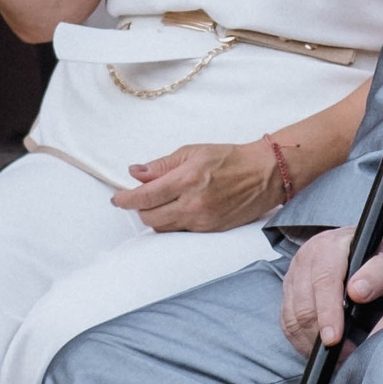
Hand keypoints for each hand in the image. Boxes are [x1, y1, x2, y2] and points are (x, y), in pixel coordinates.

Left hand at [113, 140, 280, 231]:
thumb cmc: (230, 159)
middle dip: (139, 209)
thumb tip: (136, 173)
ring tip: (161, 203)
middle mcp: (192, 203)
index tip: (118, 198)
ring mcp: (202, 220)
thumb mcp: (193, 152)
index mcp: (186, 179)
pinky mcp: (210, 230)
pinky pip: (181, 231)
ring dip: (155, 217)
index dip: (125, 199)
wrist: (264, 174)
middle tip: (140, 198)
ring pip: (163, 227)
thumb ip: (162, 165)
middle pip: (149, 217)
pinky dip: (174, 222)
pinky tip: (179, 209)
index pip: (144, 196)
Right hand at [278, 226, 382, 355]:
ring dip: (310, 341)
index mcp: (331, 246)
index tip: (334, 339)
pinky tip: (319, 348)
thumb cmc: (379, 262)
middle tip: (342, 356)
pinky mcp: (288, 293)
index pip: (324, 281)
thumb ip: (379, 274)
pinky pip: (287, 323)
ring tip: (334, 356)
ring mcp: (293, 275)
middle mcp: (307, 258)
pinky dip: (301, 340)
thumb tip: (357, 292)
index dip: (327, 312)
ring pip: (292, 317)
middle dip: (319, 335)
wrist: (366, 256)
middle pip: (304, 304)